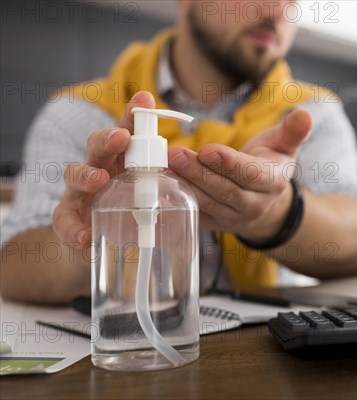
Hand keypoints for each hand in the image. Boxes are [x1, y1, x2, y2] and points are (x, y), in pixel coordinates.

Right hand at [52, 91, 155, 246]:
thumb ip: (169, 183)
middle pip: (98, 145)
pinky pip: (65, 220)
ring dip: (85, 175)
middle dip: (108, 138)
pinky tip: (86, 236)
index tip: (144, 100)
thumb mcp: (155, 196)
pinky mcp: (70, 218)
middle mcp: (100, 169)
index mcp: (123, 159)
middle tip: (121, 138)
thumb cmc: (134, 212)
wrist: (108, 243)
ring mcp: (81, 192)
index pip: (127, 131)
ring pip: (74, 174)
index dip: (133, 116)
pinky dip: (74, 229)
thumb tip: (193, 172)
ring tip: (98, 179)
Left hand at [168, 109, 311, 241]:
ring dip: (185, 183)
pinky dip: (179, 196)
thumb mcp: (285, 146)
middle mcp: (255, 205)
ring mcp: (234, 218)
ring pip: (208, 202)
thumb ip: (293, 131)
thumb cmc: (271, 165)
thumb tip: (304, 114)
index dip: (229, 164)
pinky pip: (196, 211)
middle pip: (225, 190)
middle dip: (199, 172)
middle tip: (174, 153)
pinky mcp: (216, 224)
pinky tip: (164, 179)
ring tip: (165, 163)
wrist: (267, 203)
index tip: (208, 151)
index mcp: (273, 183)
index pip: (251, 175)